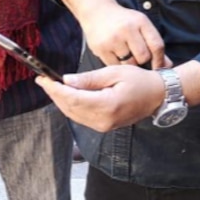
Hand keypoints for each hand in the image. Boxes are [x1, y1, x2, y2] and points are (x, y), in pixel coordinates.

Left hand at [38, 66, 166, 132]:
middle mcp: (103, 120)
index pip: (72, 98)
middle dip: (54, 94)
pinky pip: (81, 117)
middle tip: (43, 80)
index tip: (43, 79)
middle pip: (69, 108)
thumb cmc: (139, 81)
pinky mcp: (104, 127)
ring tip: (52, 86)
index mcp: (107, 105)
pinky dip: (71, 106)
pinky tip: (66, 95)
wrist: (157, 96)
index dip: (55, 89)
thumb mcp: (114, 73)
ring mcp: (103, 126)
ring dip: (61, 101)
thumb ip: (89, 79)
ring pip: (73, 114)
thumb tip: (66, 80)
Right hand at [81, 4, 166, 67]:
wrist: (97, 11)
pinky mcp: (101, 48)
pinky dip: (117, 64)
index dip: (160, 60)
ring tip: (125, 54)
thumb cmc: (124, 21)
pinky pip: (115, 66)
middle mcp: (127, 29)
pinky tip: (115, 55)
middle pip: (143, 57)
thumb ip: (154, 44)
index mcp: (141, 21)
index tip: (159, 67)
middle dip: (142, 60)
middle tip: (137, 56)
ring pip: (129, 64)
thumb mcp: (141, 26)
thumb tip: (168, 66)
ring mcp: (113, 39)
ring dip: (130, 64)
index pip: (157, 45)